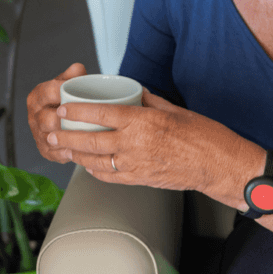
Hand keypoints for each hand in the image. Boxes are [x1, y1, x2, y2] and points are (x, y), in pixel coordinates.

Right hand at [27, 63, 87, 163]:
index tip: (78, 90)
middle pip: (47, 119)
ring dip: (69, 138)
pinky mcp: (47, 151)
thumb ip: (73, 75)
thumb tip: (78, 68)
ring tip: (87, 135)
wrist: (65, 118)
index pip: (46, 92)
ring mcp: (39, 135)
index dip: (61, 90)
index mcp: (37, 97)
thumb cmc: (67, 98)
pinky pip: (58, 154)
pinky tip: (85, 149)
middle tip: (85, 118)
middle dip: (64, 119)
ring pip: (52, 139)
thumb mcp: (68, 83)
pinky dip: (71, 152)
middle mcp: (35, 117)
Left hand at [43, 88, 242, 191]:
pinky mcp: (141, 180)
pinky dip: (94, 170)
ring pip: (96, 161)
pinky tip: (88, 165)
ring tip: (63, 149)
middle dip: (67, 136)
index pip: (102, 114)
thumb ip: (150, 102)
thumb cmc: (205, 136)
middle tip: (53, 132)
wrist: (219, 166)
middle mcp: (137, 145)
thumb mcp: (176, 110)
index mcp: (145, 122)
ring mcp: (137, 165)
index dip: (79, 111)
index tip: (65, 107)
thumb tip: (134, 93)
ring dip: (76, 155)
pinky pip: (110, 176)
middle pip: (91, 140)